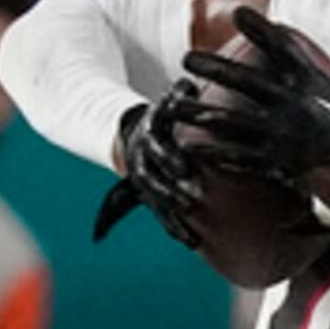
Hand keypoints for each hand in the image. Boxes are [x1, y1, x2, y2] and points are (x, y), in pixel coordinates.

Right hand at [91, 86, 212, 246]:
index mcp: (150, 135)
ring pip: (156, 201)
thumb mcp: (167, 103)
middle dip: (170, 190)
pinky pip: (161, 216)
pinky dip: (175, 229)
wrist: (137, 135)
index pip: (157, 146)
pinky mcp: (150, 196)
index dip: (169, 157)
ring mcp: (147, 179)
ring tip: (190, 233)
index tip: (185, 170)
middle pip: (155, 178)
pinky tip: (192, 243)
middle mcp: (145, 158)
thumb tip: (193, 85)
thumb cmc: (164, 118)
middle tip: (189, 201)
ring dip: (172, 216)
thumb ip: (179, 95)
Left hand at [178, 7, 329, 208]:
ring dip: (198, 113)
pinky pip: (238, 155)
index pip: (279, 46)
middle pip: (241, 80)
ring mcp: (278, 132)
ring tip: (174, 106)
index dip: (258, 27)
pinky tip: (192, 147)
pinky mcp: (275, 159)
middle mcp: (288, 103)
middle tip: (186, 58)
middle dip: (211, 67)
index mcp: (309, 81)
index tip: (238, 13)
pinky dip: (214, 152)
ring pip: (230, 120)